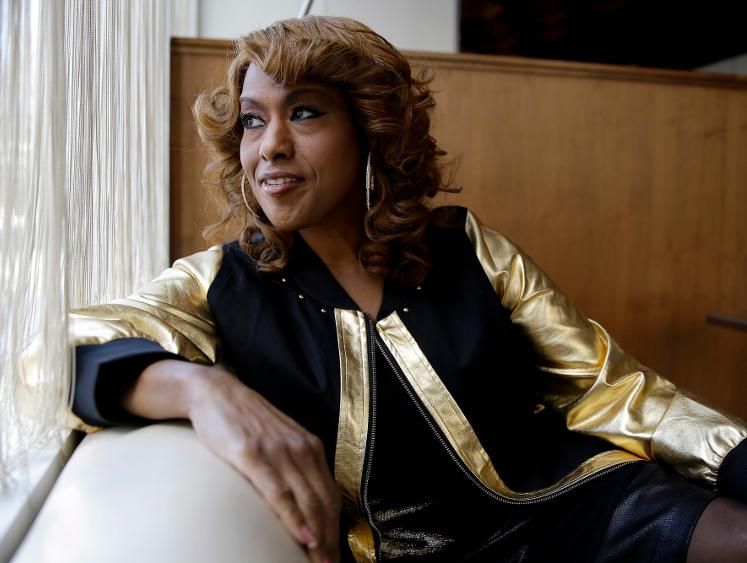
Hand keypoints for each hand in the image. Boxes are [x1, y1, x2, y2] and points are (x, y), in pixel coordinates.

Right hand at [186, 367, 341, 562]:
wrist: (216, 392)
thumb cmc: (245, 421)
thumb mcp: (279, 440)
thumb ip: (293, 464)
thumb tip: (303, 499)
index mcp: (309, 446)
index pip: (331, 494)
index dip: (336, 528)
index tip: (335, 553)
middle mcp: (300, 448)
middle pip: (324, 502)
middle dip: (330, 539)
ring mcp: (278, 451)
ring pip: (308, 501)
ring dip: (317, 537)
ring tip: (319, 561)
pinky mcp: (253, 455)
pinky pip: (279, 493)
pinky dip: (294, 518)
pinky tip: (303, 537)